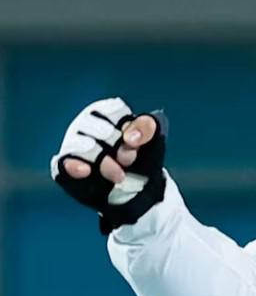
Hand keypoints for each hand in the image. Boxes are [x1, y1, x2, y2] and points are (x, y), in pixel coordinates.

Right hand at [51, 98, 168, 234]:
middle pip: (102, 131)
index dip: (129, 128)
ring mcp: (72, 143)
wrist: (132, 185)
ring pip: (86, 147)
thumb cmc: (138, 154)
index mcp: (106, 112)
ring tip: (119, 176)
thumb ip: (147, 128)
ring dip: (106, 163)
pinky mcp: (64, 164)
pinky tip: (86, 171)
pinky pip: (64, 162)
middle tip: (129, 161)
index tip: (136, 143)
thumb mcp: (151, 138)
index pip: (115, 111)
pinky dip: (76, 166)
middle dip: (120, 148)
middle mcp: (85, 123)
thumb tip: (130, 138)